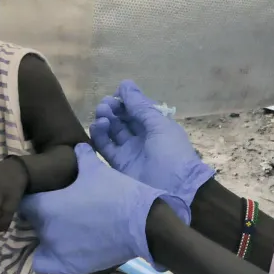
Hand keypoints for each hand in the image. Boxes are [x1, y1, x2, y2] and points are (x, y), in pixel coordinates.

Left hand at [19, 143, 173, 273]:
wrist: (141, 224)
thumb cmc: (116, 193)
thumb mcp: (97, 170)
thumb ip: (82, 158)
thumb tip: (79, 147)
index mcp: (47, 205)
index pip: (26, 202)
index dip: (35, 198)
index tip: (48, 197)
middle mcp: (46, 229)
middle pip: (34, 223)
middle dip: (45, 217)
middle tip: (65, 212)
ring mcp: (56, 250)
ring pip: (40, 243)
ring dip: (50, 237)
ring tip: (70, 231)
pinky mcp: (67, 266)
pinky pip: (47, 264)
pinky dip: (52, 260)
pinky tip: (66, 252)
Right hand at [89, 80, 214, 222]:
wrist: (175, 189)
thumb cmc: (172, 152)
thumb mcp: (159, 125)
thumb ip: (140, 105)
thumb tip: (125, 83)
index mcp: (156, 125)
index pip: (136, 108)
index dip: (126, 100)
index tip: (116, 94)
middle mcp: (142, 136)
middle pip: (122, 118)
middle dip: (113, 108)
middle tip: (106, 105)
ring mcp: (130, 150)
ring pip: (112, 130)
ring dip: (105, 119)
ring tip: (102, 115)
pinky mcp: (118, 164)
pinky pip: (105, 146)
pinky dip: (99, 135)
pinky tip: (98, 126)